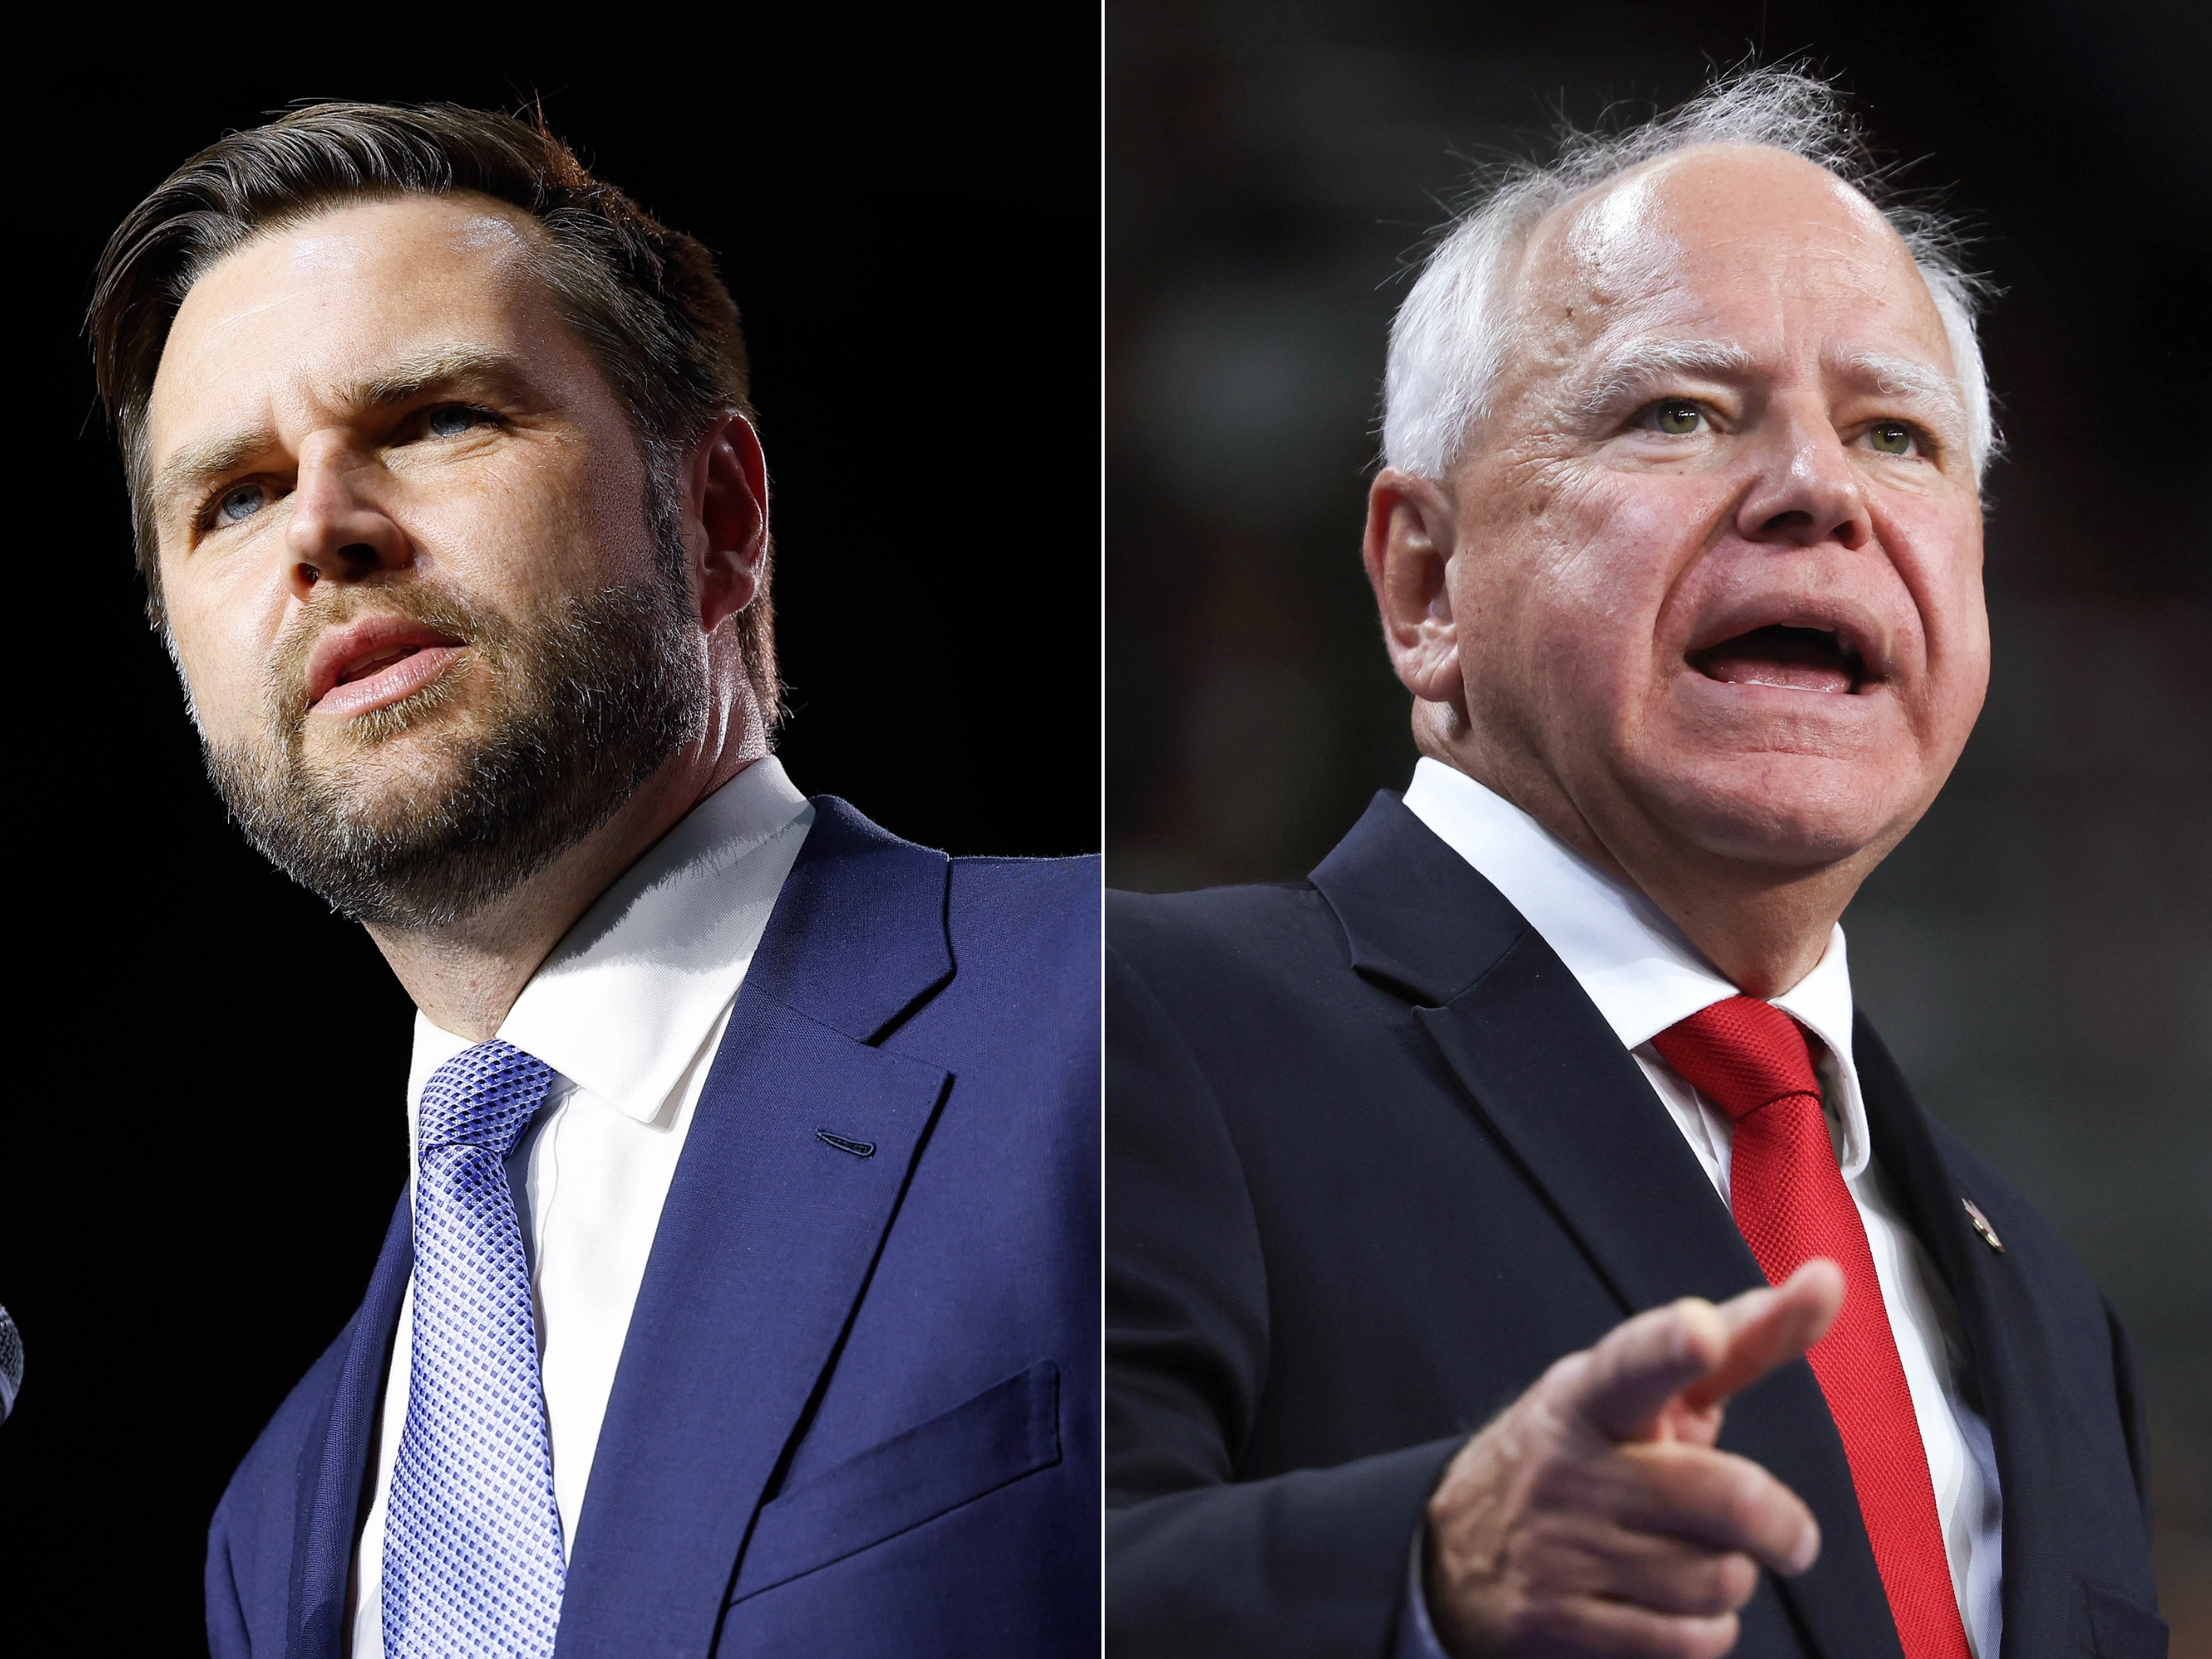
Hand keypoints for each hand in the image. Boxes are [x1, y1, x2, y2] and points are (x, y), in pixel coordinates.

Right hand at [1423, 1260, 1844, 1657]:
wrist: (1456, 1549)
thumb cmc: (1588, 1454)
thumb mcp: (1643, 1394)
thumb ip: (1741, 1343)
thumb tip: (1827, 1280)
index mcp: (1591, 1395)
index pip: (1634, 1363)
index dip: (1671, 1346)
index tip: (1701, 1330)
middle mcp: (1572, 1466)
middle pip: (1722, 1498)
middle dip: (1780, 1527)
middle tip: (1790, 1537)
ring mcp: (1561, 1547)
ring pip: (1716, 1578)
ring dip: (1730, 1577)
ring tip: (1692, 1558)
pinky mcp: (1561, 1621)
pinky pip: (1689, 1640)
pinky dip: (1705, 1631)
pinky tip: (1671, 1605)